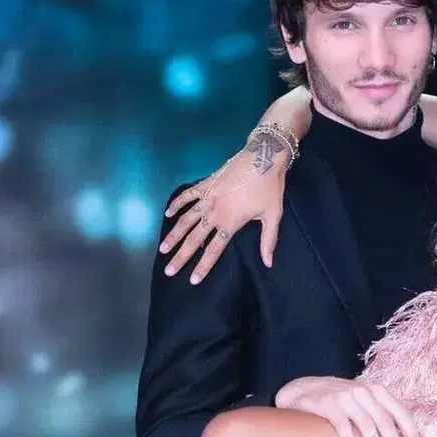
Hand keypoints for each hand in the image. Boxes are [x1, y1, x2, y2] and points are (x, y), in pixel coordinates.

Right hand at [159, 138, 290, 283]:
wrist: (264, 156)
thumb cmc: (270, 188)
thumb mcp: (273, 215)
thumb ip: (268, 241)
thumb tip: (268, 263)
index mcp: (230, 223)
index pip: (213, 250)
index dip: (203, 266)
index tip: (192, 280)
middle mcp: (214, 213)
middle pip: (194, 239)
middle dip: (181, 257)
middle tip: (168, 270)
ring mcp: (207, 197)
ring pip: (186, 220)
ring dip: (173, 235)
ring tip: (163, 248)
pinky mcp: (206, 184)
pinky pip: (187, 196)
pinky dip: (176, 204)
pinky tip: (168, 213)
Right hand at [274, 376, 425, 436]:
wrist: (304, 390)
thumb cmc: (341, 400)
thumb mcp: (365, 400)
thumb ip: (384, 412)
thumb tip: (411, 433)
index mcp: (377, 391)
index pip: (401, 413)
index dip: (412, 435)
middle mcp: (363, 392)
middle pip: (385, 421)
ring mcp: (345, 397)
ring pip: (366, 424)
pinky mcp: (328, 404)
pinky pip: (342, 425)